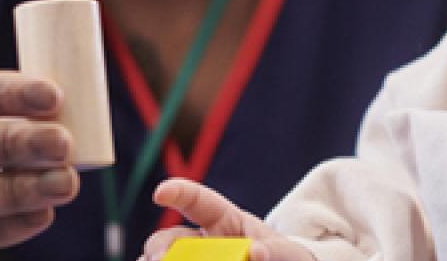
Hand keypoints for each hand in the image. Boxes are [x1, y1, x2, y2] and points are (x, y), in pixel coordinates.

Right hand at [140, 179, 314, 260]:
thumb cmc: (284, 257)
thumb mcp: (285, 251)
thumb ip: (274, 251)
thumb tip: (256, 253)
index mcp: (224, 220)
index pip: (198, 201)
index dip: (178, 192)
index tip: (161, 193)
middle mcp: (203, 242)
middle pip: (169, 240)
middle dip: (160, 249)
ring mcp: (195, 260)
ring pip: (162, 260)